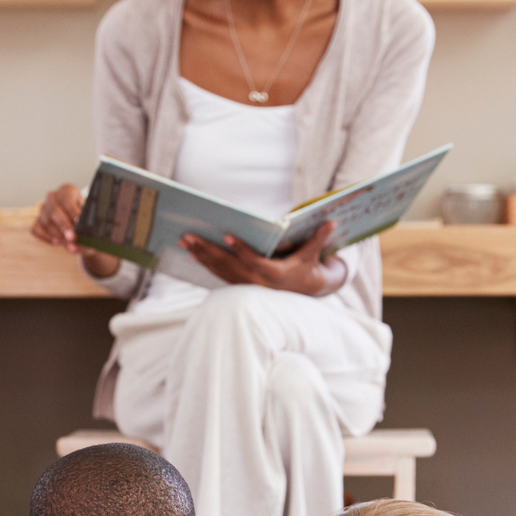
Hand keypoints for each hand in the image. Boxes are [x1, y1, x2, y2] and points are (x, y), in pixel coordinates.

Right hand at [31, 183, 119, 279]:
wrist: (78, 226)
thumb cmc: (85, 220)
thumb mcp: (90, 218)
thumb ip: (88, 225)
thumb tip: (87, 237)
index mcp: (67, 190)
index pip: (67, 199)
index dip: (72, 211)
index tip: (78, 221)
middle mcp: (52, 197)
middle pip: (54, 210)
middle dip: (64, 226)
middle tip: (72, 238)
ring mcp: (43, 209)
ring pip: (46, 221)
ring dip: (58, 235)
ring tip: (70, 246)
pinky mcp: (37, 221)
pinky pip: (37, 229)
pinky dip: (47, 237)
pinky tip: (57, 243)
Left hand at [181, 220, 347, 296]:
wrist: (299, 293)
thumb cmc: (304, 269)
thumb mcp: (312, 256)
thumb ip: (318, 239)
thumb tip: (331, 222)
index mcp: (272, 275)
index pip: (253, 262)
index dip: (240, 250)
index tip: (227, 236)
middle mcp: (254, 283)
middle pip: (227, 265)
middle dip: (207, 250)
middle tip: (188, 236)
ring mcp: (244, 285)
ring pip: (218, 270)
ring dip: (200, 255)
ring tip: (183, 240)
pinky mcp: (237, 285)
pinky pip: (217, 274)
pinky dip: (203, 262)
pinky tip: (191, 251)